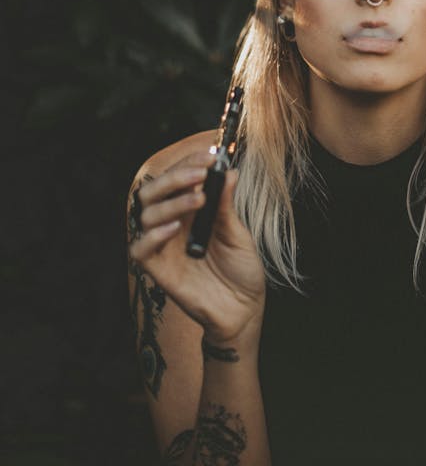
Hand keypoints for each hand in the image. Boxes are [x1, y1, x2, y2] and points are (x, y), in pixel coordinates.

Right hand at [128, 151, 265, 345]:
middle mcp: (173, 225)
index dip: (189, 163)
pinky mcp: (158, 271)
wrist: (244, 309)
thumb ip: (226, 204)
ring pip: (146, 215)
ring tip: (198, 199)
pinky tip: (173, 229)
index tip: (209, 156)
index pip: (178, 179)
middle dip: (175, 177)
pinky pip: (140, 250)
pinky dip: (151, 236)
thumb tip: (229, 171)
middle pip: (154, 192)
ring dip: (171, 202)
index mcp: (190, 211)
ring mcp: (164, 247)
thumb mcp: (238, 232)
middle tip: (200, 173)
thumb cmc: (241, 269)